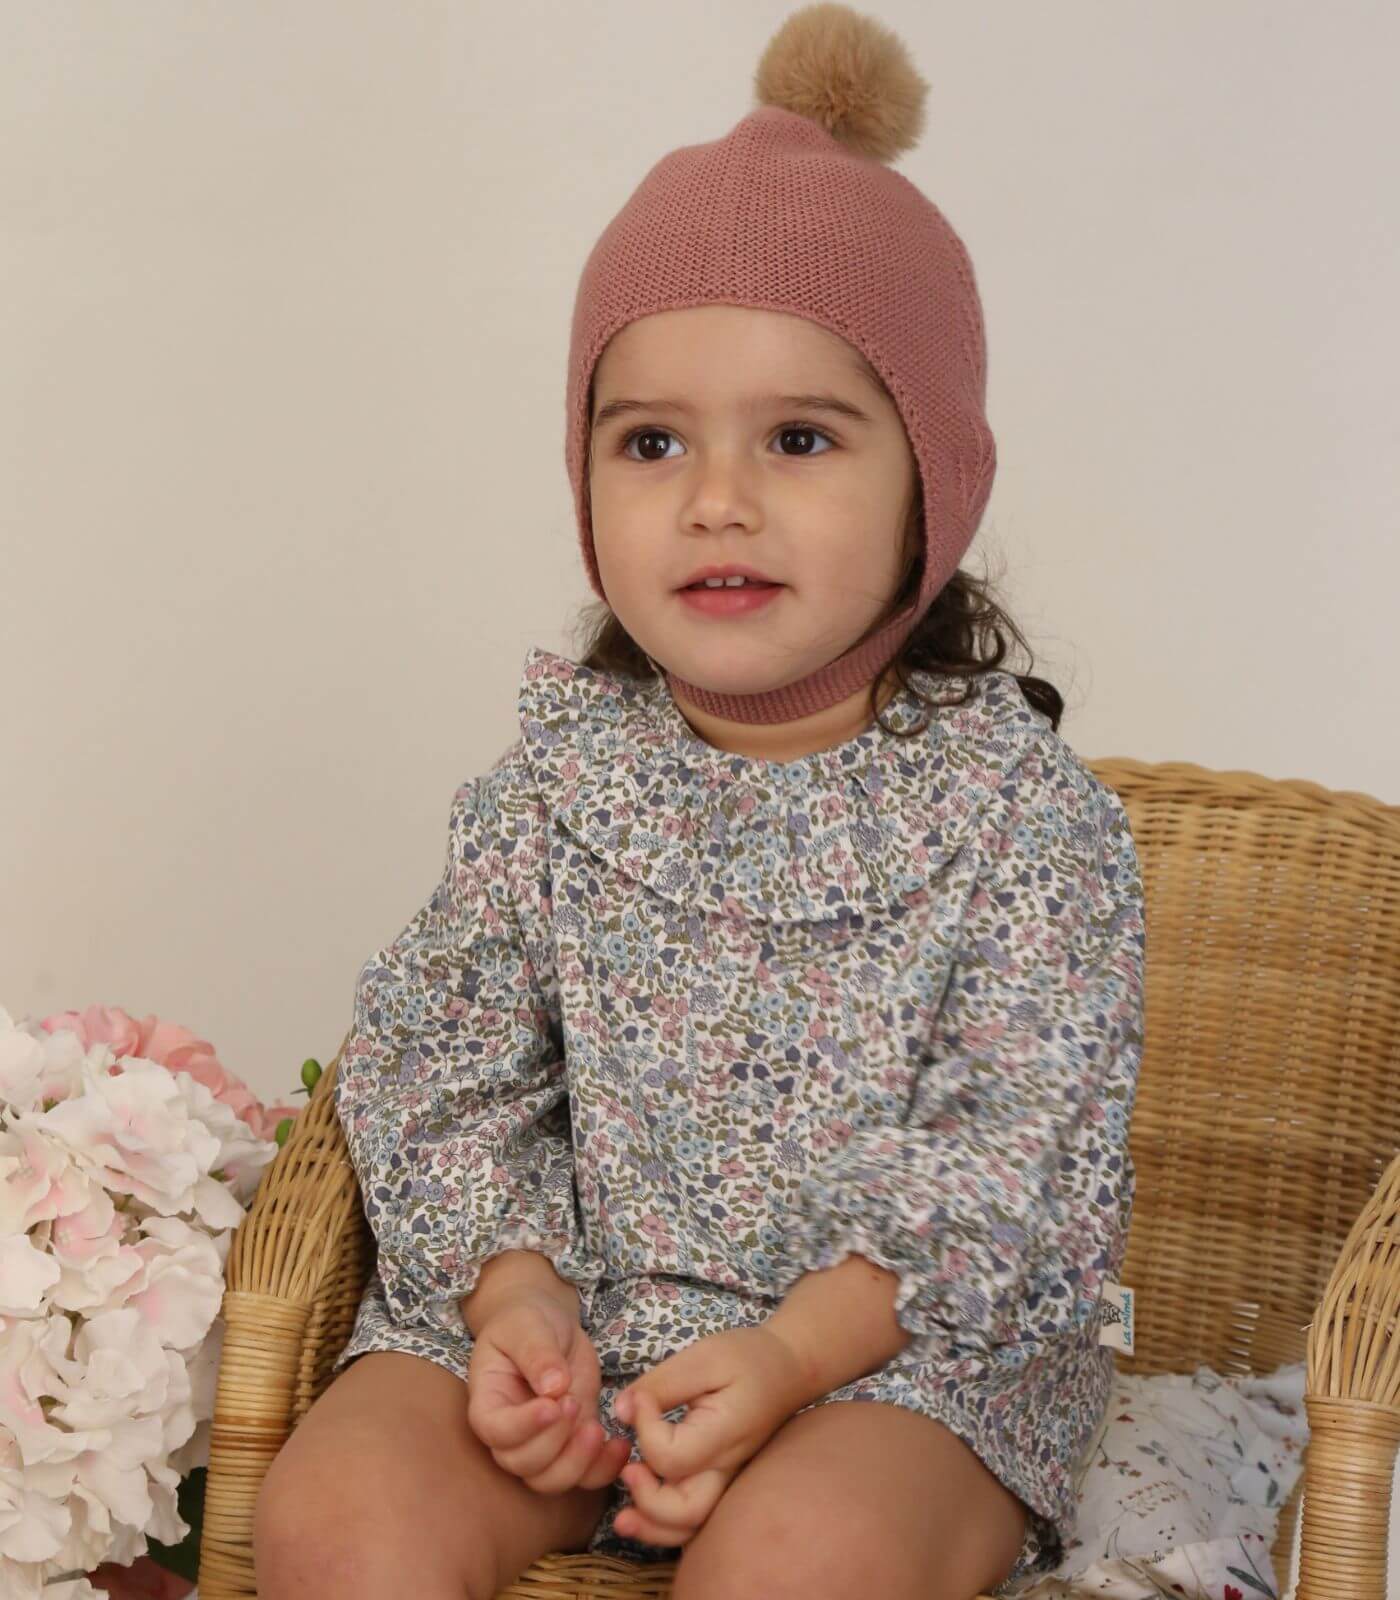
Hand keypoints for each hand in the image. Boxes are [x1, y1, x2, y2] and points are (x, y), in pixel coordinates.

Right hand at [466, 1288, 633, 1495]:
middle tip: (574, 1404)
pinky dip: (604, 1469)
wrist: (547, 1325)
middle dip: (554, 1443)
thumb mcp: (527, 1326)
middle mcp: (510, 1433)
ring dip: (578, 1464)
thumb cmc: (526, 1322)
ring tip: (597, 1430)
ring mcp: (543, 1443)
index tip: (552, 1405)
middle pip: (523, 1464)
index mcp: (489, 1401)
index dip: (522, 1427)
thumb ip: (537, 1353)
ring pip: (551, 1480)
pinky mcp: (573, 1442)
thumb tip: (554, 1387)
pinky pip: (585, 1475)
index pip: (495, 1430)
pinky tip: (620, 1445)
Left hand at [611, 1324, 809, 1546]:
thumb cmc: (746, 1357)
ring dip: (651, 1527)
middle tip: (628, 1469)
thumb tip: (620, 1411)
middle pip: (684, 1513)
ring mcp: (725, 1482)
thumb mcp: (702, 1357)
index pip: (671, 1456)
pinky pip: (692, 1521)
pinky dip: (664, 1526)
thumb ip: (660, 1384)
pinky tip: (641, 1510)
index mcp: (724, 1435)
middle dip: (647, 1502)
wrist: (787, 1369)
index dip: (644, 1430)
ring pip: (689, 1529)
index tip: (640, 1399)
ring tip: (622, 1515)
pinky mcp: (719, 1483)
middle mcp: (726, 1469)